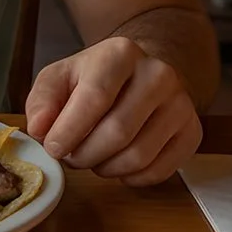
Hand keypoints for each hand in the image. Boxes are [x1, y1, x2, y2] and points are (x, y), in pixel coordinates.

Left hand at [25, 37, 202, 186]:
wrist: (142, 75)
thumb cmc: (95, 79)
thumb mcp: (60, 78)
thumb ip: (42, 100)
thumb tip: (40, 128)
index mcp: (120, 53)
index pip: (95, 98)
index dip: (69, 131)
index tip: (53, 148)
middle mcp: (158, 74)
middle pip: (117, 132)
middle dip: (85, 154)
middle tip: (71, 156)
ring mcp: (180, 104)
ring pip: (138, 156)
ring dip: (105, 168)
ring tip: (93, 157)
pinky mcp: (192, 132)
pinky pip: (158, 171)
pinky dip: (130, 178)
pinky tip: (117, 164)